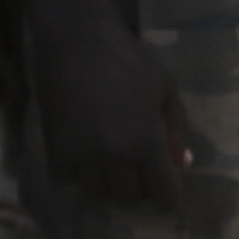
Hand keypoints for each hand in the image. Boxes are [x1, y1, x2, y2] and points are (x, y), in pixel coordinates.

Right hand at [34, 6, 190, 212]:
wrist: (78, 40)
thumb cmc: (129, 59)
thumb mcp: (166, 89)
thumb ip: (176, 129)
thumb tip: (183, 163)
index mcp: (147, 143)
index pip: (162, 194)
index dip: (167, 196)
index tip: (164, 190)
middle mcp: (116, 156)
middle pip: (129, 198)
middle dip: (137, 189)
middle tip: (136, 174)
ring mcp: (83, 155)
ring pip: (97, 194)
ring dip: (106, 185)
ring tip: (109, 169)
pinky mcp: (55, 147)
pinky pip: (66, 182)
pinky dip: (75, 177)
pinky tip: (81, 162)